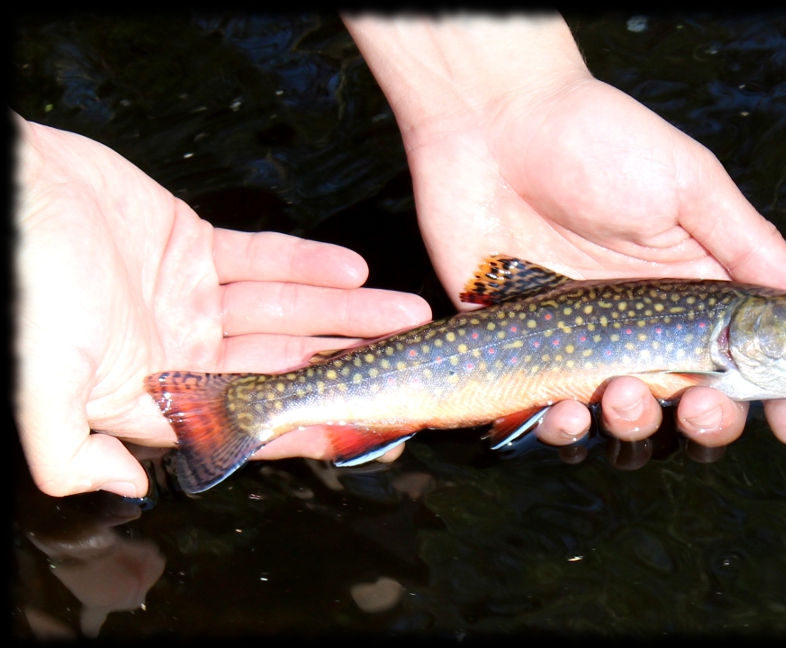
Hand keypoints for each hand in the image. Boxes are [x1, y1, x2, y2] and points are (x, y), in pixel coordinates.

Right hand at [14, 113, 430, 497]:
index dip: (306, 424)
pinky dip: (308, 264)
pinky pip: (263, 259)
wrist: (7, 186)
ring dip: (345, 312)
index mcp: (150, 392)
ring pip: (285, 311)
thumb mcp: (40, 382)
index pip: (246, 418)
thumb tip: (125, 488)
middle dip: (347, 363)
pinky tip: (353, 269)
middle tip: (409, 360)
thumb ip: (70, 452)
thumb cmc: (23, 286)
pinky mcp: (195, 245)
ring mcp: (191, 296)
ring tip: (404, 313)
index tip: (366, 427)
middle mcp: (179, 349)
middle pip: (281, 364)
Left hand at [344, 15, 785, 451]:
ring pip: (623, 428)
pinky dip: (561, 431)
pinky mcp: (523, 351)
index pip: (748, 362)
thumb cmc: (598, 141)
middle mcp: (645, 329)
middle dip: (707, 424)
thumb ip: (748, 246)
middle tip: (695, 403)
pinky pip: (546, 418)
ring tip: (619, 394)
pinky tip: (562, 409)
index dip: (779, 400)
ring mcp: (583, 346)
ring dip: (634, 431)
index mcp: (694, 291)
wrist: (490, 125)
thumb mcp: (688, 184)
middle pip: (692, 410)